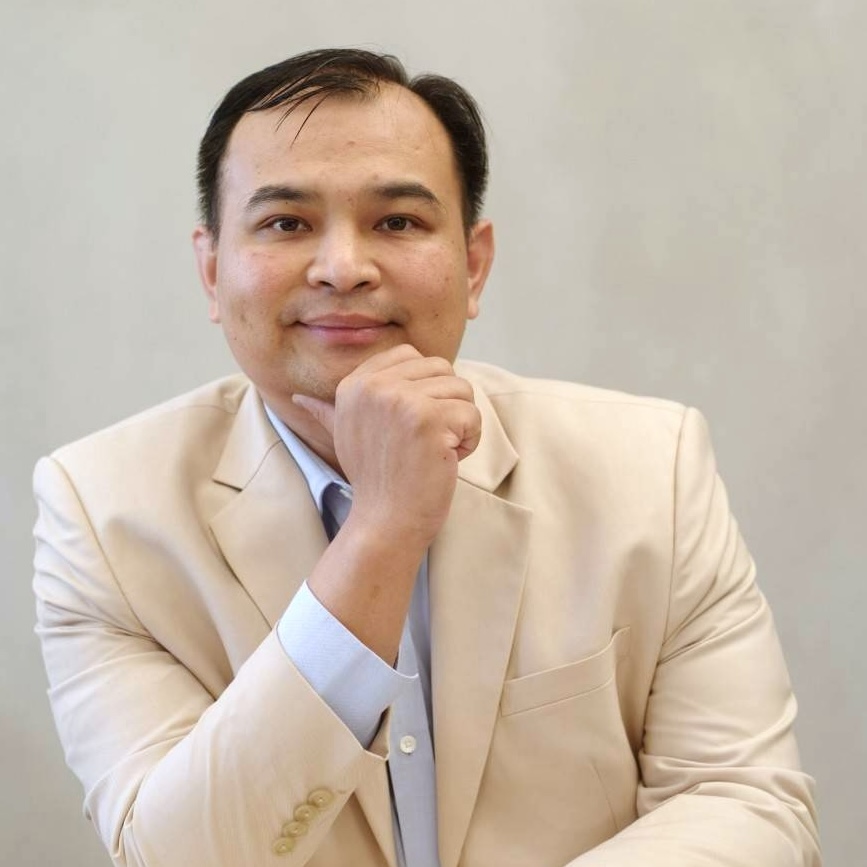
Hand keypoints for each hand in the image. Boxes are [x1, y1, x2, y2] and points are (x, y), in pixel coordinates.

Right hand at [293, 344, 480, 547]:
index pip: (411, 355)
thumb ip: (328, 411)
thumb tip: (298, 397)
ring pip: (462, 390)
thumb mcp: (345, 435)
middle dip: (446, 406)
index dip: (424, 387)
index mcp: (355, 383)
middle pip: (442, 369)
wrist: (385, 521)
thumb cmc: (374, 479)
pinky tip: (444, 460)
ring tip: (432, 451)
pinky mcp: (429, 419)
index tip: (408, 424)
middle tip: (422, 441)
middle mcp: (375, 386)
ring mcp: (402, 401)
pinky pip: (472, 415)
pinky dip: (469, 442)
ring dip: (459, 425)